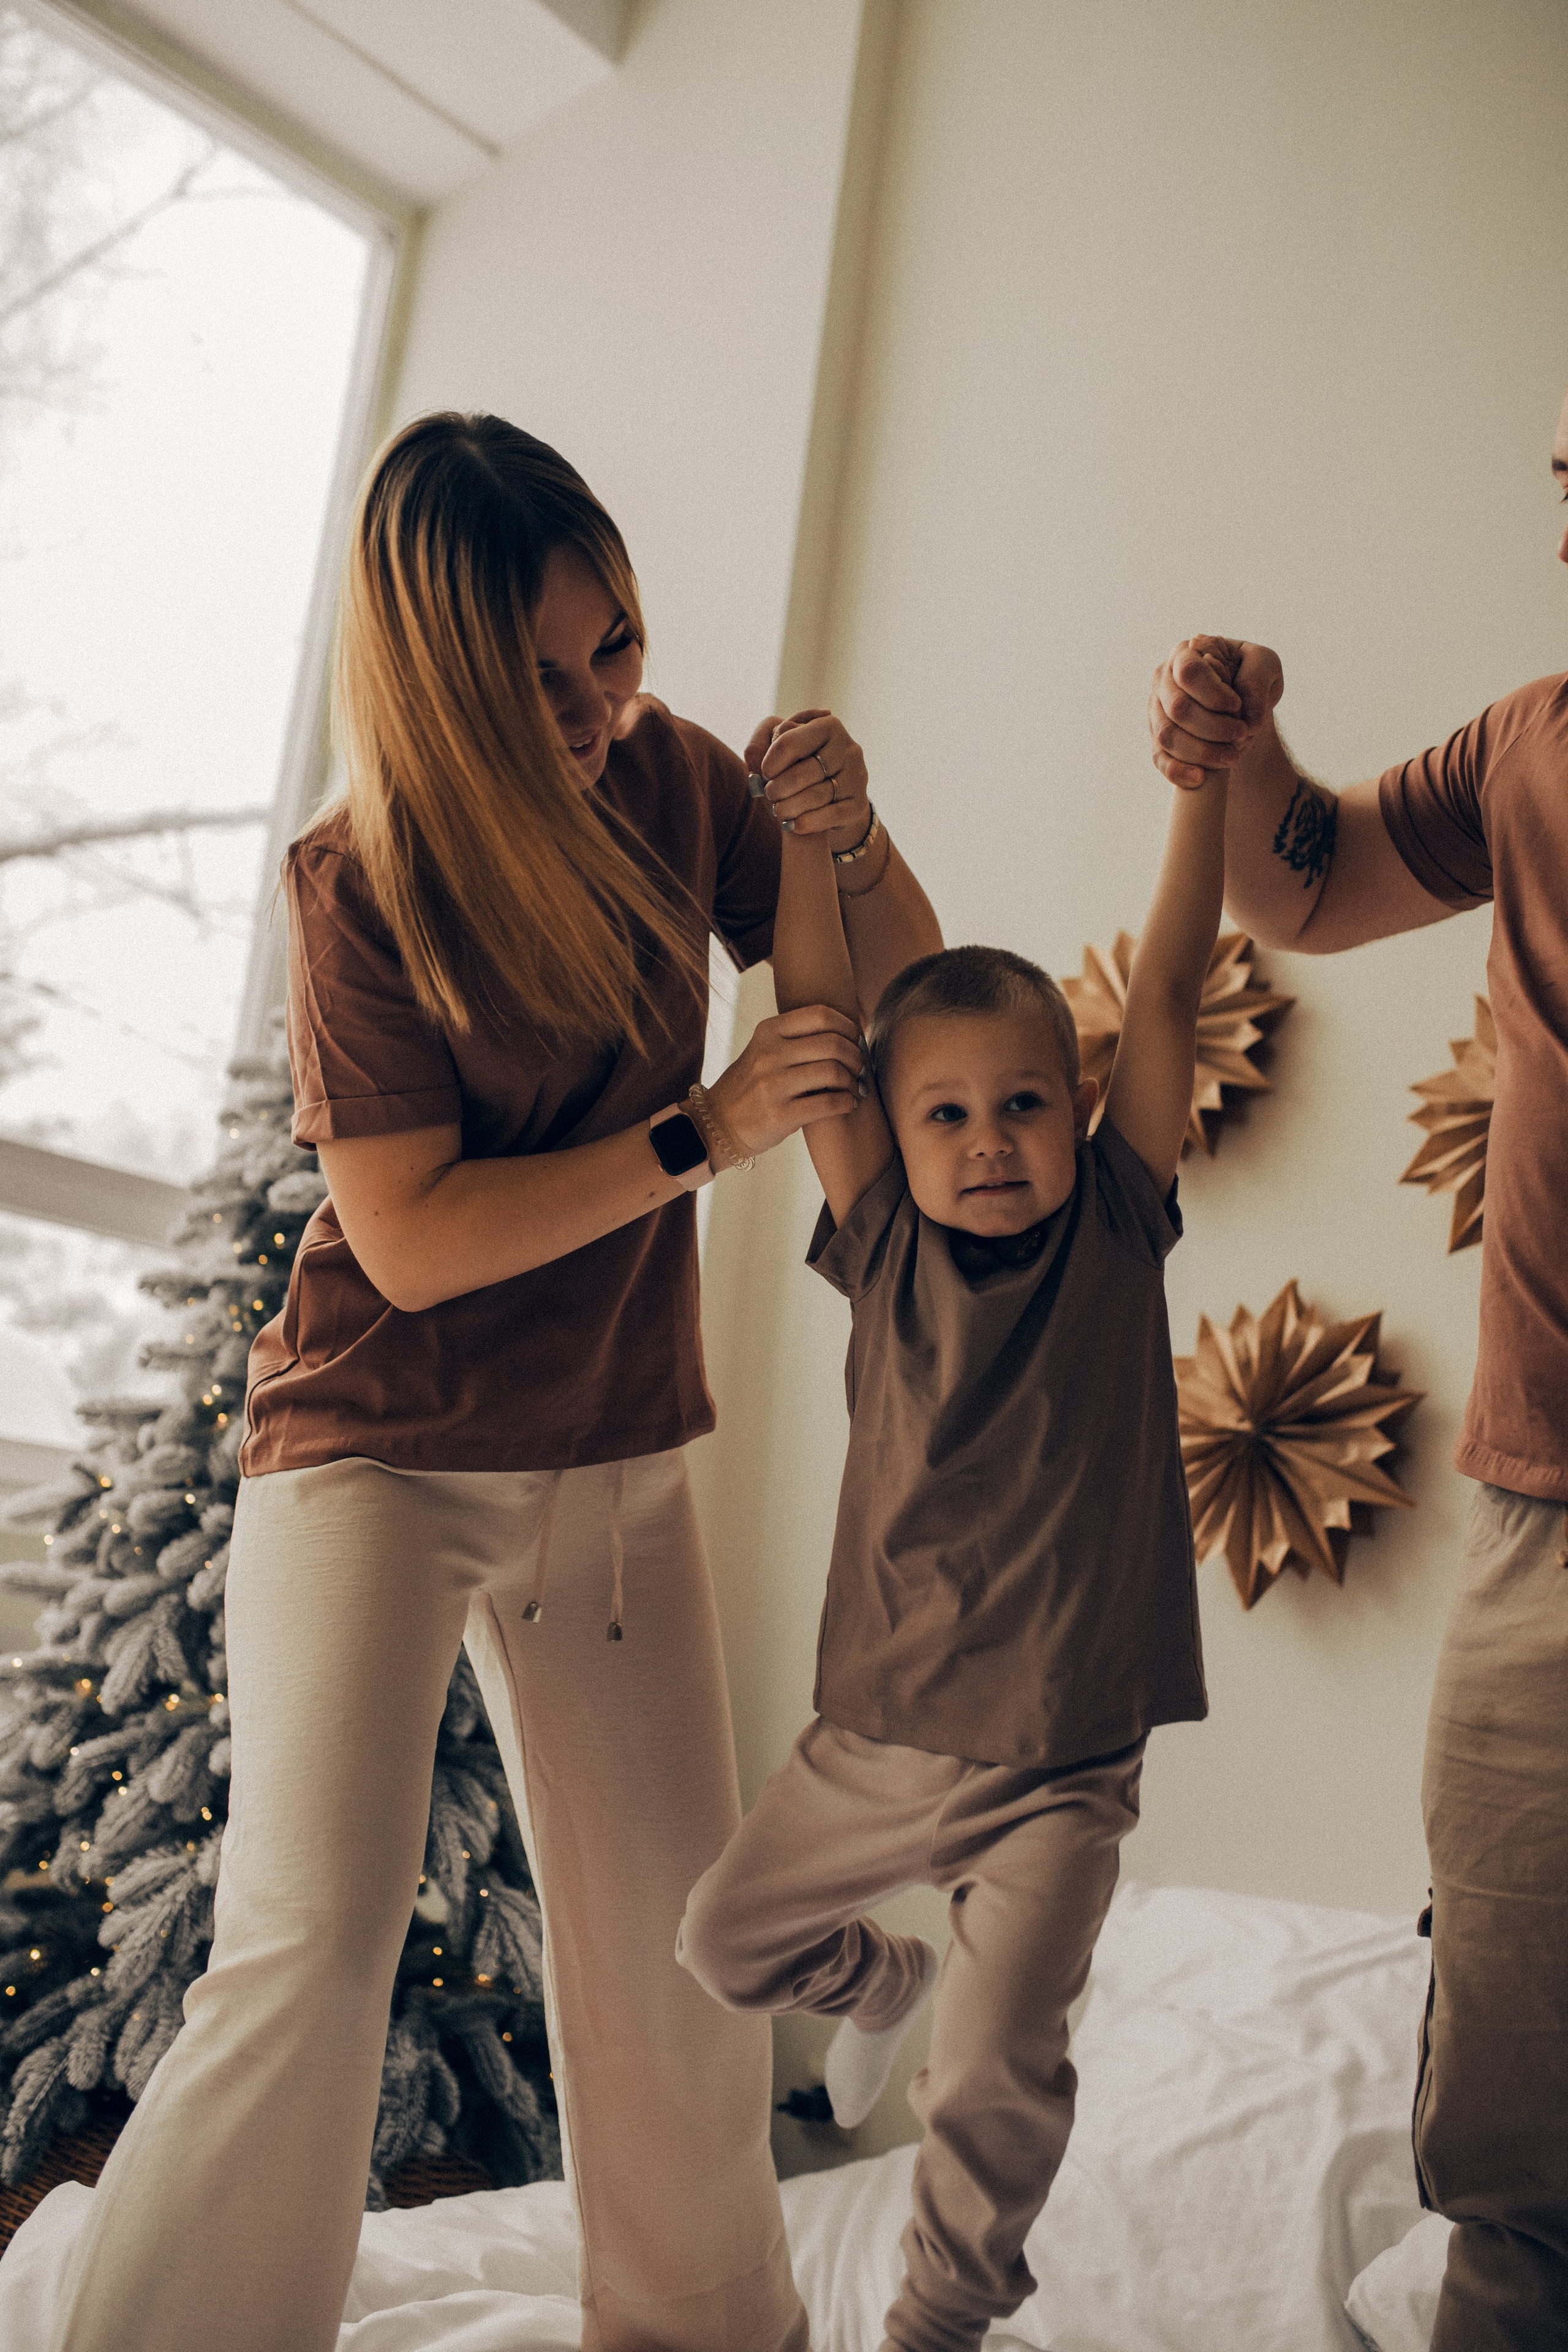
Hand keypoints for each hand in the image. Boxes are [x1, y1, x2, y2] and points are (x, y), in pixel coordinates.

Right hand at [706, 1005, 865, 1155]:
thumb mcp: (763, 1050)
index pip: (821, 1014)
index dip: (847, 1026)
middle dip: (856, 1056)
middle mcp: (769, 1054)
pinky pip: (828, 1104)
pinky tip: (848, 1104)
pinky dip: (847, 1103)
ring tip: (854, 1088)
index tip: (855, 1040)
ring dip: (853, 1081)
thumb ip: (796, 1038)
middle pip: (833, 1044)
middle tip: (860, 1067)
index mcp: (768, 1032)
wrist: (718, 1124)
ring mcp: (772, 1085)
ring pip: (834, 1072)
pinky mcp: (780, 1116)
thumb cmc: (751, 1086)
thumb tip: (848, 1033)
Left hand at [744, 707, 870, 854]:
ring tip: (778, 811)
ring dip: (789, 807)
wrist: (831, 797)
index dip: (770, 762)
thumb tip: (766, 744)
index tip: (764, 773)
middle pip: (804, 771)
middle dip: (779, 787)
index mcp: (827, 726)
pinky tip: (794, 824)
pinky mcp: (858, 804)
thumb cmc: (799, 765)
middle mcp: (848, 748)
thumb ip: (764, 738)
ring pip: (816, 795)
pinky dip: (808, 822)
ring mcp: (857, 776)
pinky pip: (831, 815)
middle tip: (769, 794)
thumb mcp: (779, 746)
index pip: (790, 741)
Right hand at [1148, 637, 1283, 788]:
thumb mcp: (1265, 665)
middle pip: (1178, 708)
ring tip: (1232, 758)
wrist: (1242, 706)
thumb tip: (1248, 716)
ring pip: (1167, 736)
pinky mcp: (1158, 740)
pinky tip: (1201, 778)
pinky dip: (1179, 771)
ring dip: (1202, 751)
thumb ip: (1258, 678)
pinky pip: (1160, 759)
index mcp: (1185, 654)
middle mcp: (1163, 681)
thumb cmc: (1250, 677)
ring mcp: (1157, 712)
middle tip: (1242, 734)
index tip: (1237, 706)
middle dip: (1213, 727)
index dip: (1213, 693)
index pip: (1189, 672)